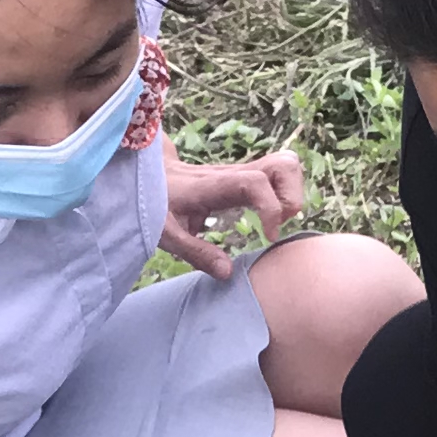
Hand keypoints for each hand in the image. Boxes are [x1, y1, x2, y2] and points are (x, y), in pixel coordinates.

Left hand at [159, 151, 306, 277]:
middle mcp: (232, 173)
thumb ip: (196, 253)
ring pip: (285, 164)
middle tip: (277, 225)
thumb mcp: (166, 234)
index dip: (271, 208)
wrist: (144, 176)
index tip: (268, 236)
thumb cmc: (152, 204)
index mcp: (213, 185)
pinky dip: (285, 193)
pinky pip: (277, 173)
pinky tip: (268, 216)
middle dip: (292, 197)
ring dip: (291, 193)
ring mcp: (240, 172)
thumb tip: (228, 272)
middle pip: (283, 164)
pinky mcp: (243, 176)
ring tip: (275, 220)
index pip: (256, 182)